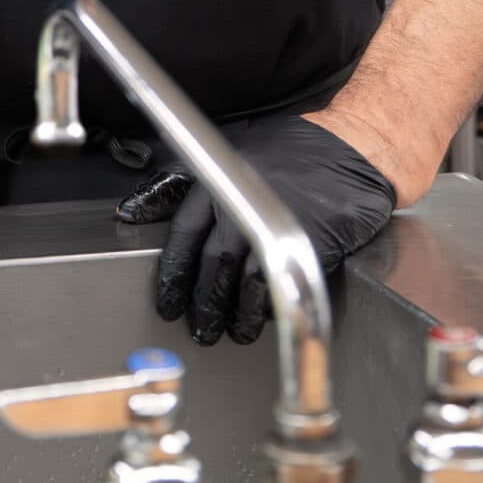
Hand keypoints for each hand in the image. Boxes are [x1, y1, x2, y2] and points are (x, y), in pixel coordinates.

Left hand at [113, 114, 395, 345]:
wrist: (349, 150)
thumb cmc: (290, 151)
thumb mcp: (226, 155)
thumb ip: (176, 184)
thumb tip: (133, 210)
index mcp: (217, 181)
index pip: (183, 233)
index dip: (172, 273)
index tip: (166, 300)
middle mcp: (241, 203)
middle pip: (210, 264)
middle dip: (201, 301)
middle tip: (197, 326)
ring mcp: (274, 224)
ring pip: (241, 281)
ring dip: (232, 313)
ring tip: (227, 331)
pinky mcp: (306, 245)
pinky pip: (277, 286)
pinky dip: (264, 309)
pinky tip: (259, 320)